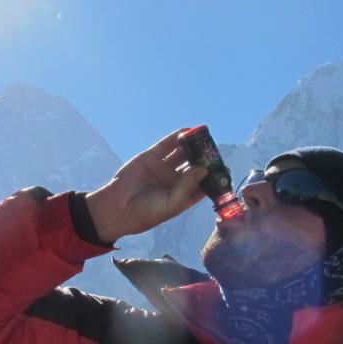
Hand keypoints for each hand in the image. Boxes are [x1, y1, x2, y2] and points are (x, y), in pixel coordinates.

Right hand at [85, 128, 210, 240]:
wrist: (117, 207)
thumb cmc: (146, 212)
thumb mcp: (170, 203)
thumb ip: (187, 186)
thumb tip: (204, 169)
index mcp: (182, 196)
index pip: (203, 185)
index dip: (214, 177)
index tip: (225, 170)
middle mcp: (175, 181)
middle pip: (195, 166)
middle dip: (205, 158)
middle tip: (215, 151)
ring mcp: (163, 168)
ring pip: (182, 153)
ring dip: (193, 146)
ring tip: (204, 138)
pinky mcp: (152, 157)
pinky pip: (167, 145)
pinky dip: (177, 137)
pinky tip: (188, 130)